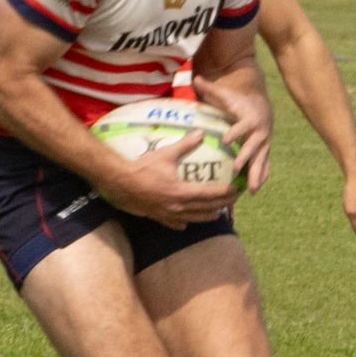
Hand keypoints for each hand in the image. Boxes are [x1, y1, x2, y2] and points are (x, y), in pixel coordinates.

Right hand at [99, 131, 238, 229]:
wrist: (120, 182)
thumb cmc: (143, 167)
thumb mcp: (165, 154)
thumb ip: (185, 144)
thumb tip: (201, 133)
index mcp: (182, 192)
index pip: (210, 195)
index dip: (224, 194)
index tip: (235, 190)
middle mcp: (178, 207)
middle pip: (206, 209)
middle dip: (222, 205)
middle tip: (232, 200)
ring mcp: (169, 215)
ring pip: (194, 219)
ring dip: (207, 216)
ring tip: (218, 212)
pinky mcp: (159, 218)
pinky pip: (177, 224)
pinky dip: (186, 222)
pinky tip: (189, 222)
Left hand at [196, 76, 273, 192]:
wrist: (262, 108)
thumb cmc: (239, 103)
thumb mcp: (227, 96)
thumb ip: (211, 90)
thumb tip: (196, 78)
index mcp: (249, 119)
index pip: (242, 127)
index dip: (235, 133)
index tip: (226, 140)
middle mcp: (259, 133)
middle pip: (254, 146)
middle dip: (246, 158)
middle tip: (236, 169)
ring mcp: (264, 144)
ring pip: (262, 160)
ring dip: (257, 175)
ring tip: (252, 190)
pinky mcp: (265, 151)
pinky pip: (265, 165)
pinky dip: (260, 177)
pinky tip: (253, 190)